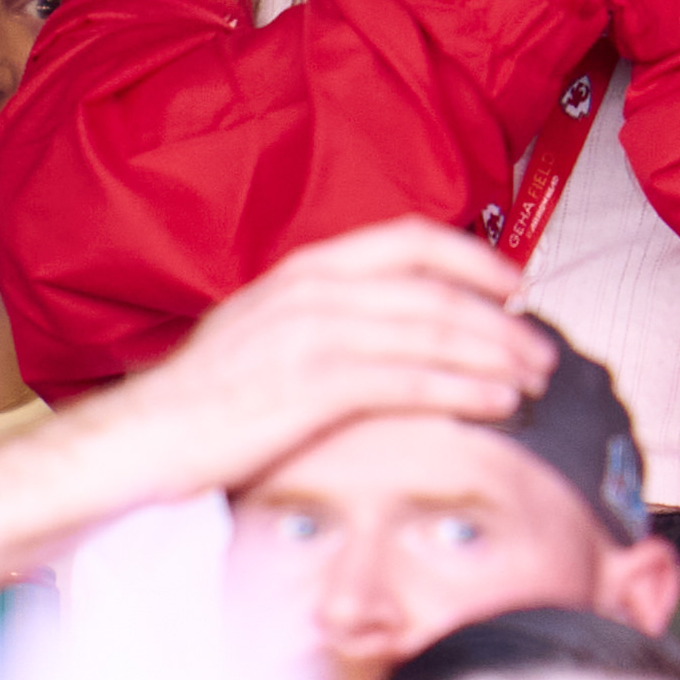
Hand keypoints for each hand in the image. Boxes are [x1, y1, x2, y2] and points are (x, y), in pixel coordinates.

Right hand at [106, 220, 558, 504]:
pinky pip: (411, 381)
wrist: (138, 439)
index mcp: (307, 269)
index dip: (473, 258)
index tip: (514, 283)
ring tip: (534, 377)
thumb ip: (324, 316)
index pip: (410, 240)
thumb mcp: (264, 330)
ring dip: (495, 355)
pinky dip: (464, 390)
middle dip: (500, 320)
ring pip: (432, 333)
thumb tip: (387, 324)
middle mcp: (316, 290)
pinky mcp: (313, 388)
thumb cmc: (202, 397)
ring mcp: (314, 336)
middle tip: (541, 347)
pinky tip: (496, 402)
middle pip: (435, 292)